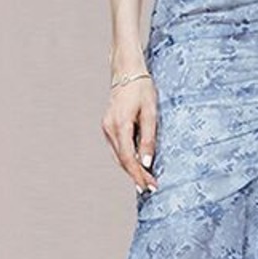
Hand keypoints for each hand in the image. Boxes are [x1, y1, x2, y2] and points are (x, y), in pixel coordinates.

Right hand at [100, 74, 158, 193]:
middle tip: (151, 187)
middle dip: (136, 175)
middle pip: (122, 160)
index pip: (129, 158)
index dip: (139, 174)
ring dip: (131, 168)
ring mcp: (106, 127)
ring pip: (118, 155)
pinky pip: (117, 147)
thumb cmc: (142, 88)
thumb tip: (147, 162)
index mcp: (119, 125)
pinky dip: (127, 157)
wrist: (127, 71)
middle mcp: (109, 128)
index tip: (150, 186)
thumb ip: (148, 138)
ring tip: (145, 179)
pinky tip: (137, 163)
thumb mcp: (150, 112)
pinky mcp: (108, 126)